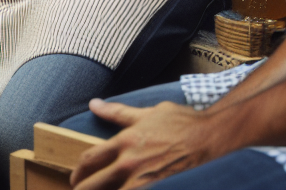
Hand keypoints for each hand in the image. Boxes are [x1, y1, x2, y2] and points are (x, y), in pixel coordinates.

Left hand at [71, 100, 217, 189]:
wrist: (210, 137)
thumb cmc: (180, 122)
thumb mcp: (146, 113)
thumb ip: (117, 112)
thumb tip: (94, 104)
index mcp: (124, 141)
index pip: (91, 159)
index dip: (79, 171)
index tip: (74, 177)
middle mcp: (131, 163)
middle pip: (97, 183)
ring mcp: (146, 179)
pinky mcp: (161, 187)